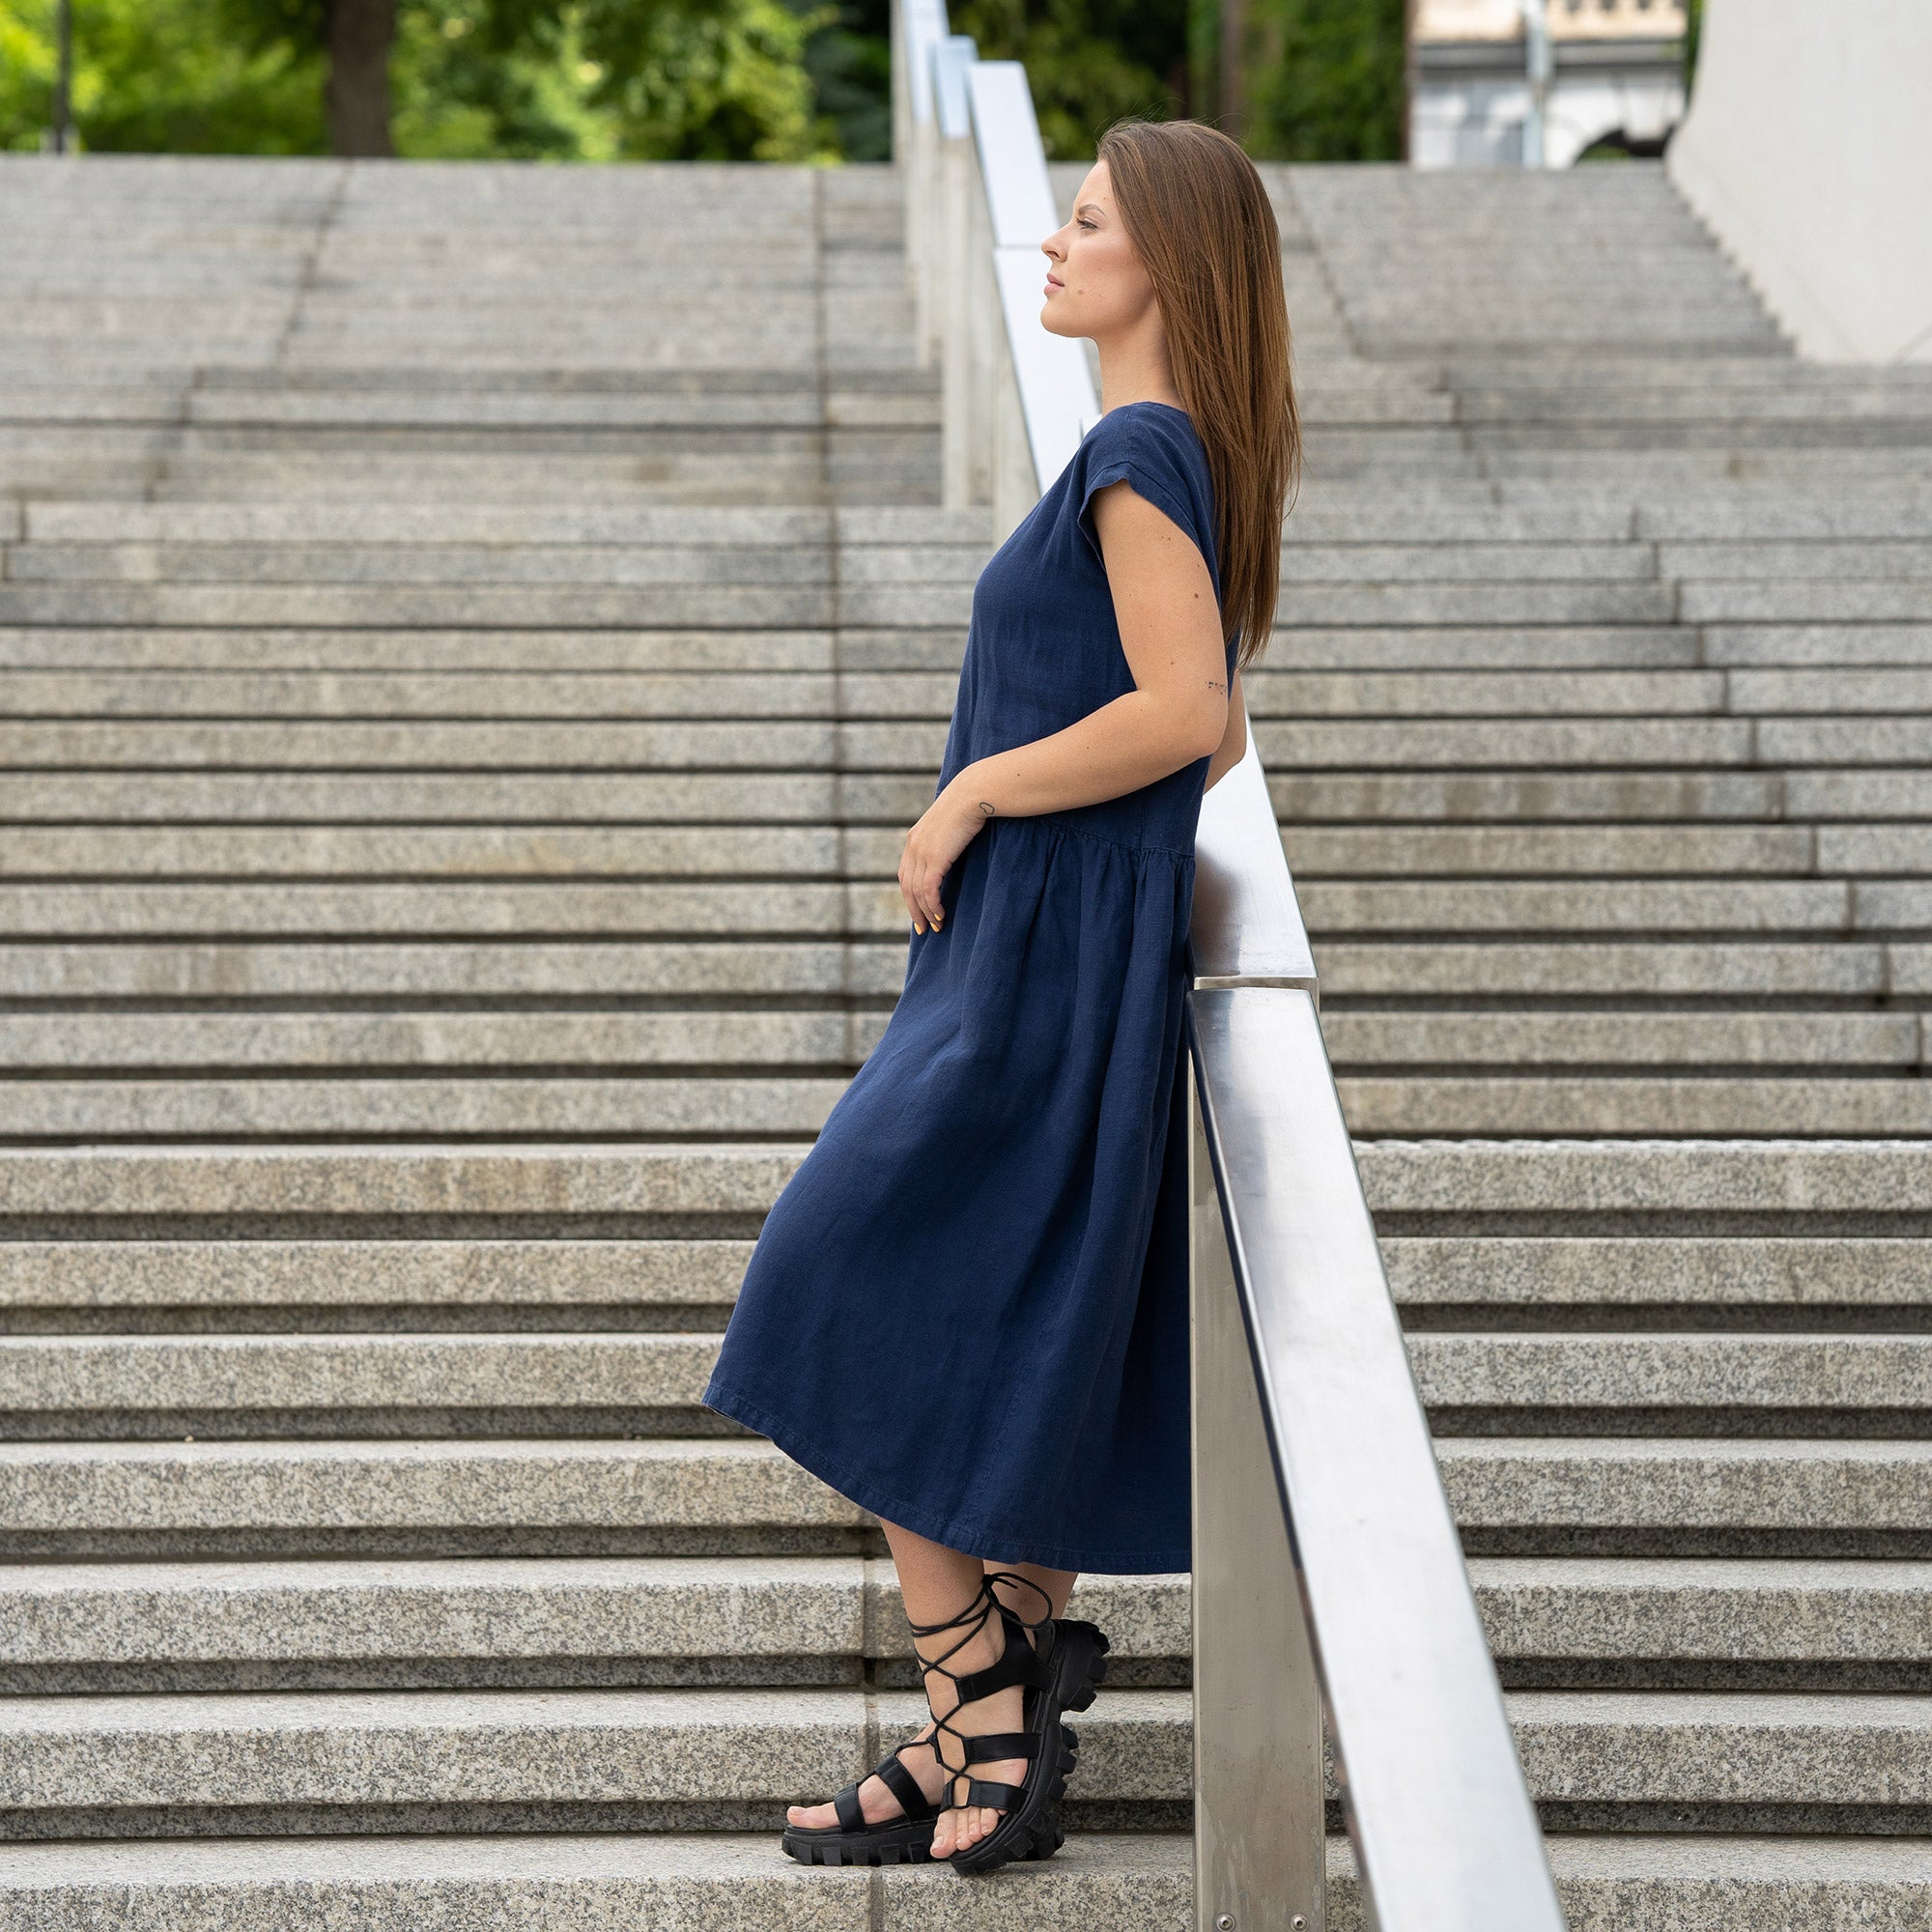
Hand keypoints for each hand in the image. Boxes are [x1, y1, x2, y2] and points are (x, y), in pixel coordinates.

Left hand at [899, 776, 993, 934]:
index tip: (919, 911)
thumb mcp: (951, 823)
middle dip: (914, 910)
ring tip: (936, 927)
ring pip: (916, 892)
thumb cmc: (969, 805)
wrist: (973, 794)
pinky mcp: (934, 859)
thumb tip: (953, 850)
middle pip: (906, 886)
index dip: (910, 895)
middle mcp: (913, 846)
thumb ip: (945, 838)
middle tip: (923, 929)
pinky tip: (940, 916)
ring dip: (925, 912)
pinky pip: (928, 890)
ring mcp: (921, 852)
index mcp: (914, 838)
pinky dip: (933, 906)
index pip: (905, 873)